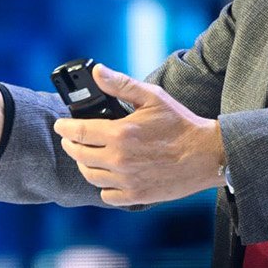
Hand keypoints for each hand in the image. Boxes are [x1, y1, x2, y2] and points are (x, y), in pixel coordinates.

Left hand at [52, 64, 224, 206]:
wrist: (207, 156)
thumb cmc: (181, 125)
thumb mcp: (153, 97)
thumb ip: (122, 85)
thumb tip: (97, 71)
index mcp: (120, 134)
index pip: (79, 132)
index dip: (65, 128)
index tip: (60, 125)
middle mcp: (119, 160)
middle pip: (79, 155)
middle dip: (71, 145)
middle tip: (71, 140)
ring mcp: (126, 181)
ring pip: (90, 176)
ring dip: (85, 165)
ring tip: (88, 156)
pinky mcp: (136, 196)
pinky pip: (107, 195)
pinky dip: (104, 186)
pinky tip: (108, 176)